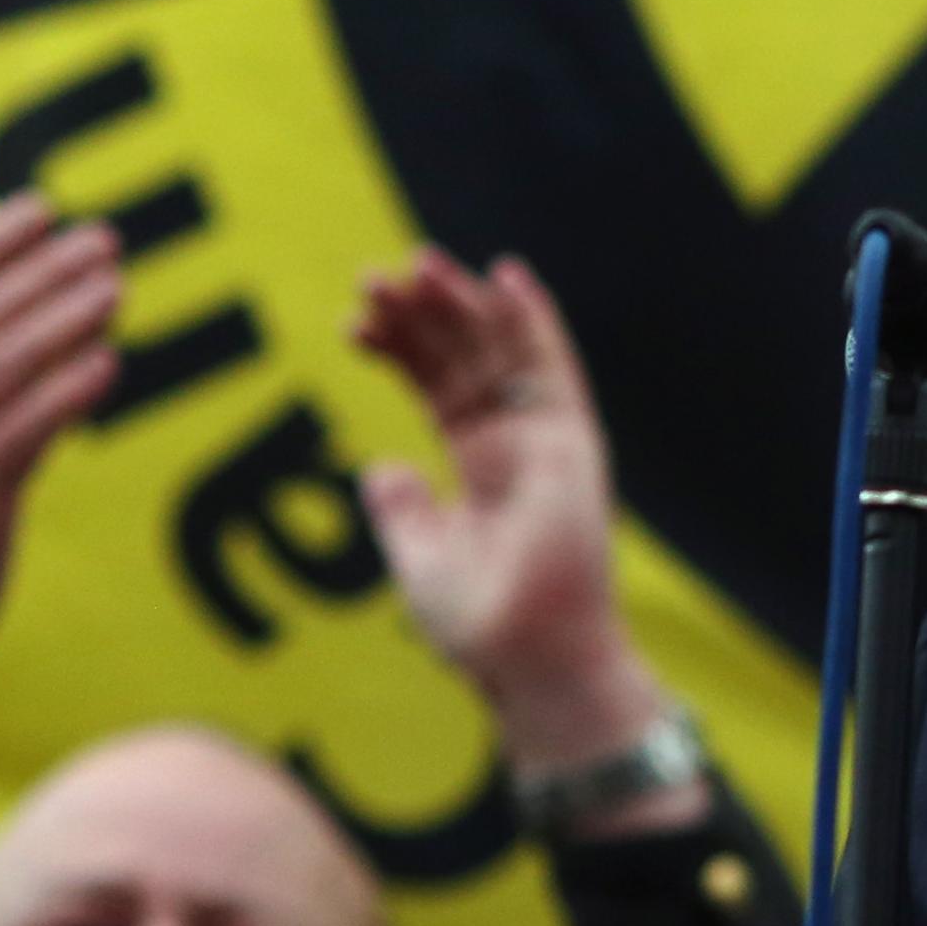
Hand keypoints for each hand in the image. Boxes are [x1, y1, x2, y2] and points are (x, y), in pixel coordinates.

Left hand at [356, 249, 706, 830]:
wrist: (529, 661)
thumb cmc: (480, 627)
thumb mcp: (418, 559)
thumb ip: (402, 510)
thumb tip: (380, 467)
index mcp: (480, 467)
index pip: (437, 388)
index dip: (397, 350)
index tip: (354, 320)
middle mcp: (515, 444)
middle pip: (465, 359)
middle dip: (422, 315)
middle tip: (375, 276)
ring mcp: (545, 441)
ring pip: (502, 352)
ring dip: (463, 304)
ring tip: (418, 263)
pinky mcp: (572, 445)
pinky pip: (554, 370)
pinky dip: (534, 321)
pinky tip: (505, 276)